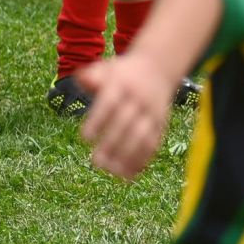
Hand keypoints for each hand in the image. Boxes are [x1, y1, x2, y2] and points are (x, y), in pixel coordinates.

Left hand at [76, 55, 177, 179]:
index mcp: (122, 84)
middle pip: (126, 123)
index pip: (109, 103)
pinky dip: (142, 160)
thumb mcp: (107, 68)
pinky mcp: (161, 125)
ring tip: (111, 171)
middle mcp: (139, 99)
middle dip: (111, 144)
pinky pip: (154, 144)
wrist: (157, 69)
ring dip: (127, 156)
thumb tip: (82, 80)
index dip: (98, 120)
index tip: (84, 138)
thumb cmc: (122, 73)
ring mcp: (152, 113)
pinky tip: (129, 174)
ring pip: (142, 136)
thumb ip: (92, 75)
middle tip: (96, 162)